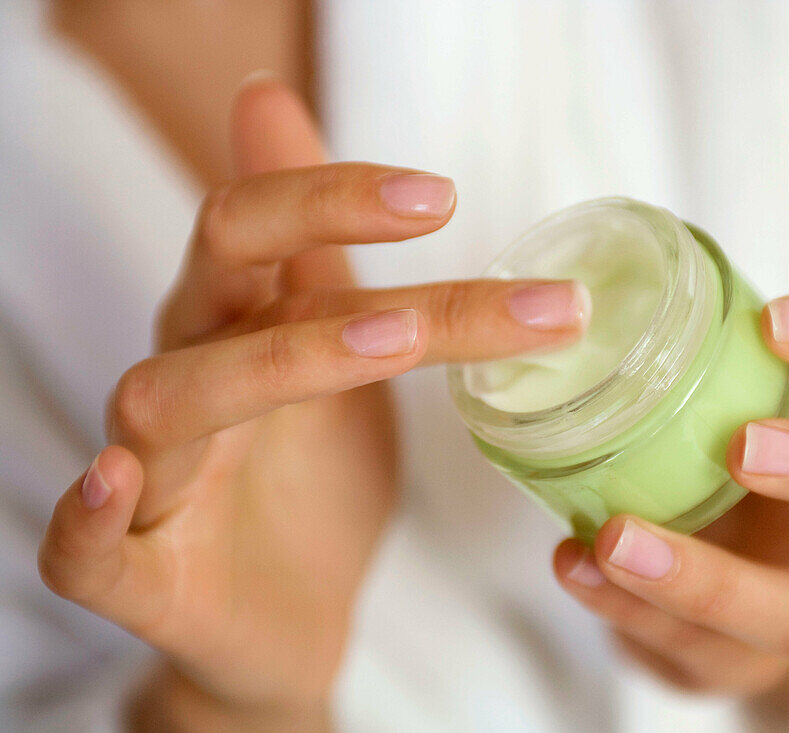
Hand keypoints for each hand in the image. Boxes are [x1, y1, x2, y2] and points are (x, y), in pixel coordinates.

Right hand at [37, 80, 587, 730]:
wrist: (298, 618)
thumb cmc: (315, 479)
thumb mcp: (341, 350)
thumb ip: (320, 248)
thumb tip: (269, 100)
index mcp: (237, 327)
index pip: (257, 225)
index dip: (336, 193)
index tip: (444, 194)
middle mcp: (190, 381)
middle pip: (220, 281)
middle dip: (324, 232)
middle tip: (436, 223)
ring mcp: (156, 477)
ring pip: (169, 399)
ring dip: (272, 364)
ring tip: (388, 341)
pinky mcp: (142, 577)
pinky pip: (80, 549)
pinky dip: (83, 516)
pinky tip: (114, 480)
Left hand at [553, 291, 788, 699]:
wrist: (686, 573)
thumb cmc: (697, 446)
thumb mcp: (697, 388)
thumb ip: (669, 353)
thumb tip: (568, 297)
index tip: (773, 321)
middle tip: (744, 447)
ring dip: (707, 580)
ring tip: (617, 540)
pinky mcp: (743, 657)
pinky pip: (699, 651)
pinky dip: (628, 608)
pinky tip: (573, 564)